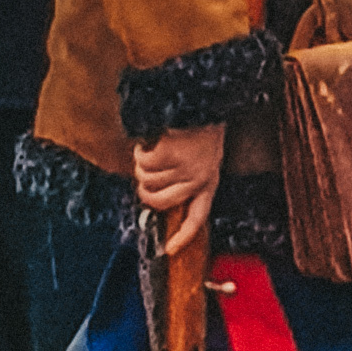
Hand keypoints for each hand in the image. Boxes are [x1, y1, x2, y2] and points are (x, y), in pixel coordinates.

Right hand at [133, 120, 224, 256]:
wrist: (202, 100)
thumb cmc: (200, 126)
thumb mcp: (201, 156)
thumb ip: (185, 178)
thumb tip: (155, 195)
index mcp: (209, 180)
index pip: (197, 218)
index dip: (183, 236)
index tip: (170, 250)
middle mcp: (198, 179)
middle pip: (158, 201)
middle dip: (144, 188)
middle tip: (147, 170)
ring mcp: (184, 168)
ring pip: (146, 179)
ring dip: (144, 162)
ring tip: (159, 146)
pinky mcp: (169, 155)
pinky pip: (142, 162)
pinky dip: (142, 149)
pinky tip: (156, 139)